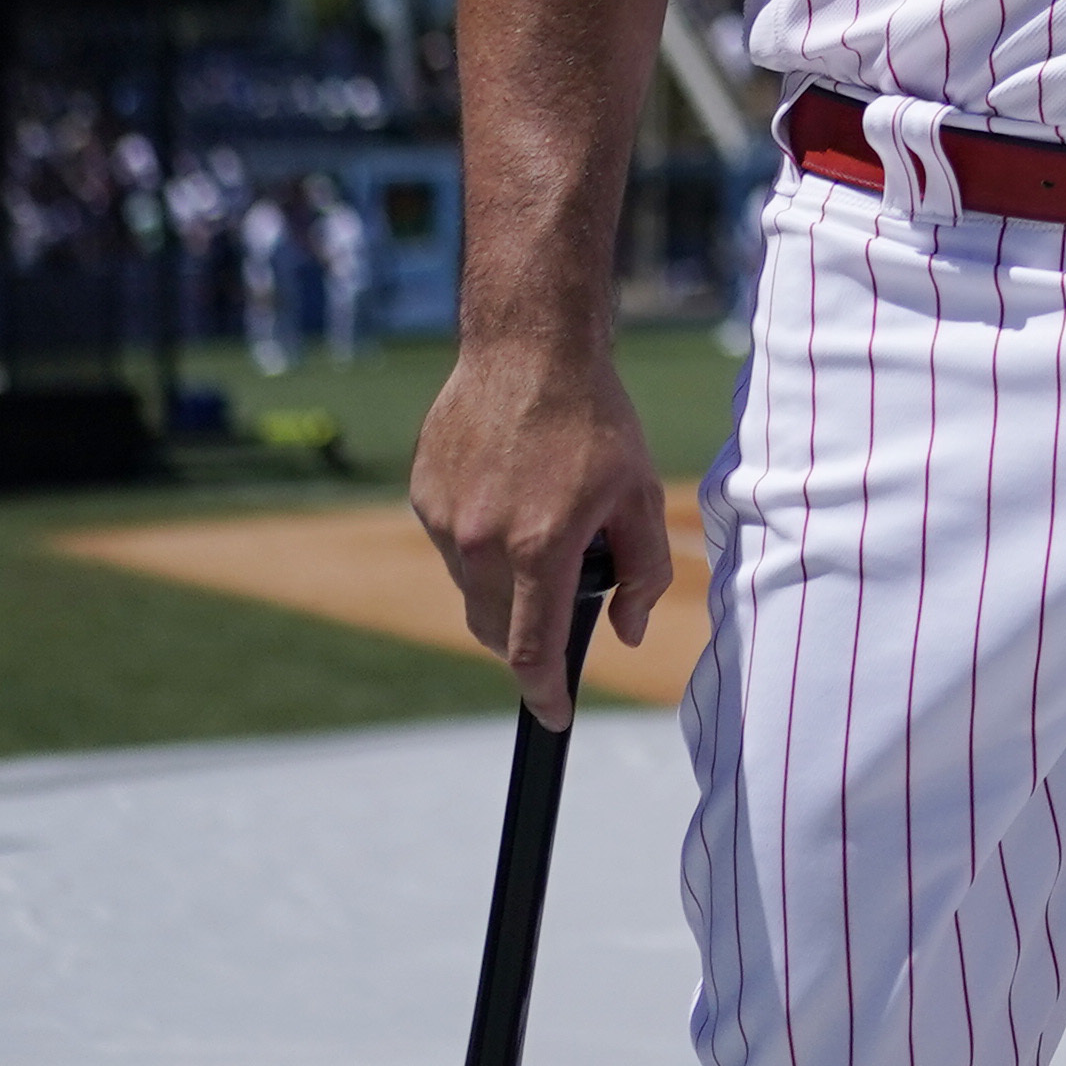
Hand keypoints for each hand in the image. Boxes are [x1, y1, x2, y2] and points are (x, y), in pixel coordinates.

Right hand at [406, 332, 672, 723]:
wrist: (528, 348)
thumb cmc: (596, 419)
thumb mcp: (641, 494)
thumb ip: (643, 574)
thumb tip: (624, 633)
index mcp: (538, 547)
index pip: (531, 652)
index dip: (545, 694)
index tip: (554, 717)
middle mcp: (481, 543)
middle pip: (494, 630)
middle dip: (526, 636)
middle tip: (562, 596)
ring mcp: (444, 520)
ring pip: (471, 588)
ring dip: (504, 581)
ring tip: (541, 516)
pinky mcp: (422, 497)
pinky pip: (452, 545)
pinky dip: (480, 541)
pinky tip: (510, 490)